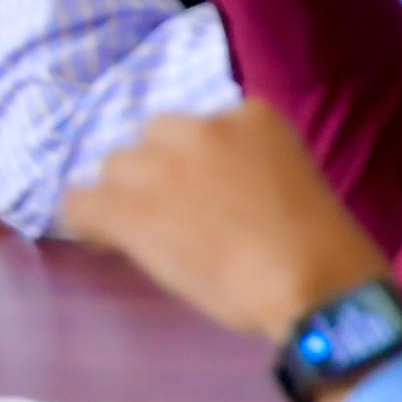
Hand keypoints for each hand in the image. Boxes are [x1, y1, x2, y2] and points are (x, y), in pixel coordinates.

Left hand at [63, 104, 390, 347]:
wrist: (314, 284)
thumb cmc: (323, 253)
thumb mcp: (293, 184)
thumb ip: (249, 172)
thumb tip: (212, 197)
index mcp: (251, 117)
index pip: (200, 130)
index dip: (194, 166)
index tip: (205, 198)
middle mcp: (198, 126)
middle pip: (152, 142)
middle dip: (160, 176)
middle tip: (178, 219)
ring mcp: (158, 162)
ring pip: (116, 170)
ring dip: (128, 198)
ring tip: (149, 238)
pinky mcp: (126, 202)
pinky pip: (79, 202)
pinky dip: (86, 222)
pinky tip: (101, 241)